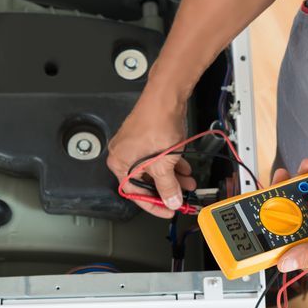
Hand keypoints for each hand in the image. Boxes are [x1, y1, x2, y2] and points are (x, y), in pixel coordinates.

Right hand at [106, 88, 197, 218]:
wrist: (166, 96)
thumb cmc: (157, 122)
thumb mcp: (165, 163)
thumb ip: (168, 186)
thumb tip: (171, 200)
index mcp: (119, 163)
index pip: (134, 194)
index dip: (153, 205)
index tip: (167, 210)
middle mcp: (123, 154)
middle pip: (145, 182)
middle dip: (166, 189)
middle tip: (180, 197)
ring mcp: (135, 146)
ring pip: (154, 169)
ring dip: (172, 177)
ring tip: (187, 183)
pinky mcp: (146, 138)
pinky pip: (157, 158)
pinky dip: (170, 164)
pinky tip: (184, 168)